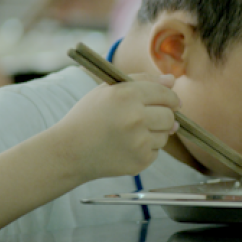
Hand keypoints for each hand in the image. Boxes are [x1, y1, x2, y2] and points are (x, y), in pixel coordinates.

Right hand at [51, 73, 180, 180]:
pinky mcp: (140, 161)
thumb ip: (142, 80)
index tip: (171, 102)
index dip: (171, 98)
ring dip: (155, 133)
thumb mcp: (108, 90)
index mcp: (127, 95)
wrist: (69, 151)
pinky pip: (156, 151)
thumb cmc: (89, 116)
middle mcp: (135, 118)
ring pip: (165, 135)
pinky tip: (126, 146)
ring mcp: (139, 142)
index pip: (165, 94)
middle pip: (169, 116)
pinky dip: (146, 149)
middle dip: (164, 116)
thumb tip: (172, 80)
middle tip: (150, 118)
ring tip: (131, 133)